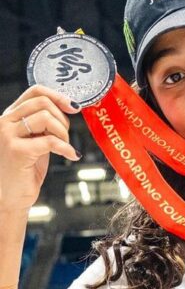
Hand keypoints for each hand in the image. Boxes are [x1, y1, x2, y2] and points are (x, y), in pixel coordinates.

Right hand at [0, 85, 80, 211]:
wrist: (10, 198)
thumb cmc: (23, 171)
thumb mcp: (33, 141)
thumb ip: (42, 126)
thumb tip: (66, 110)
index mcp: (9, 116)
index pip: (34, 91)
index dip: (58, 96)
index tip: (74, 107)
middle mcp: (5, 122)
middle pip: (42, 103)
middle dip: (63, 118)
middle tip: (66, 136)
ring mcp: (8, 135)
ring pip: (46, 118)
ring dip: (63, 132)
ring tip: (65, 147)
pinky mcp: (17, 151)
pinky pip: (51, 141)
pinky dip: (66, 147)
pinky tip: (71, 155)